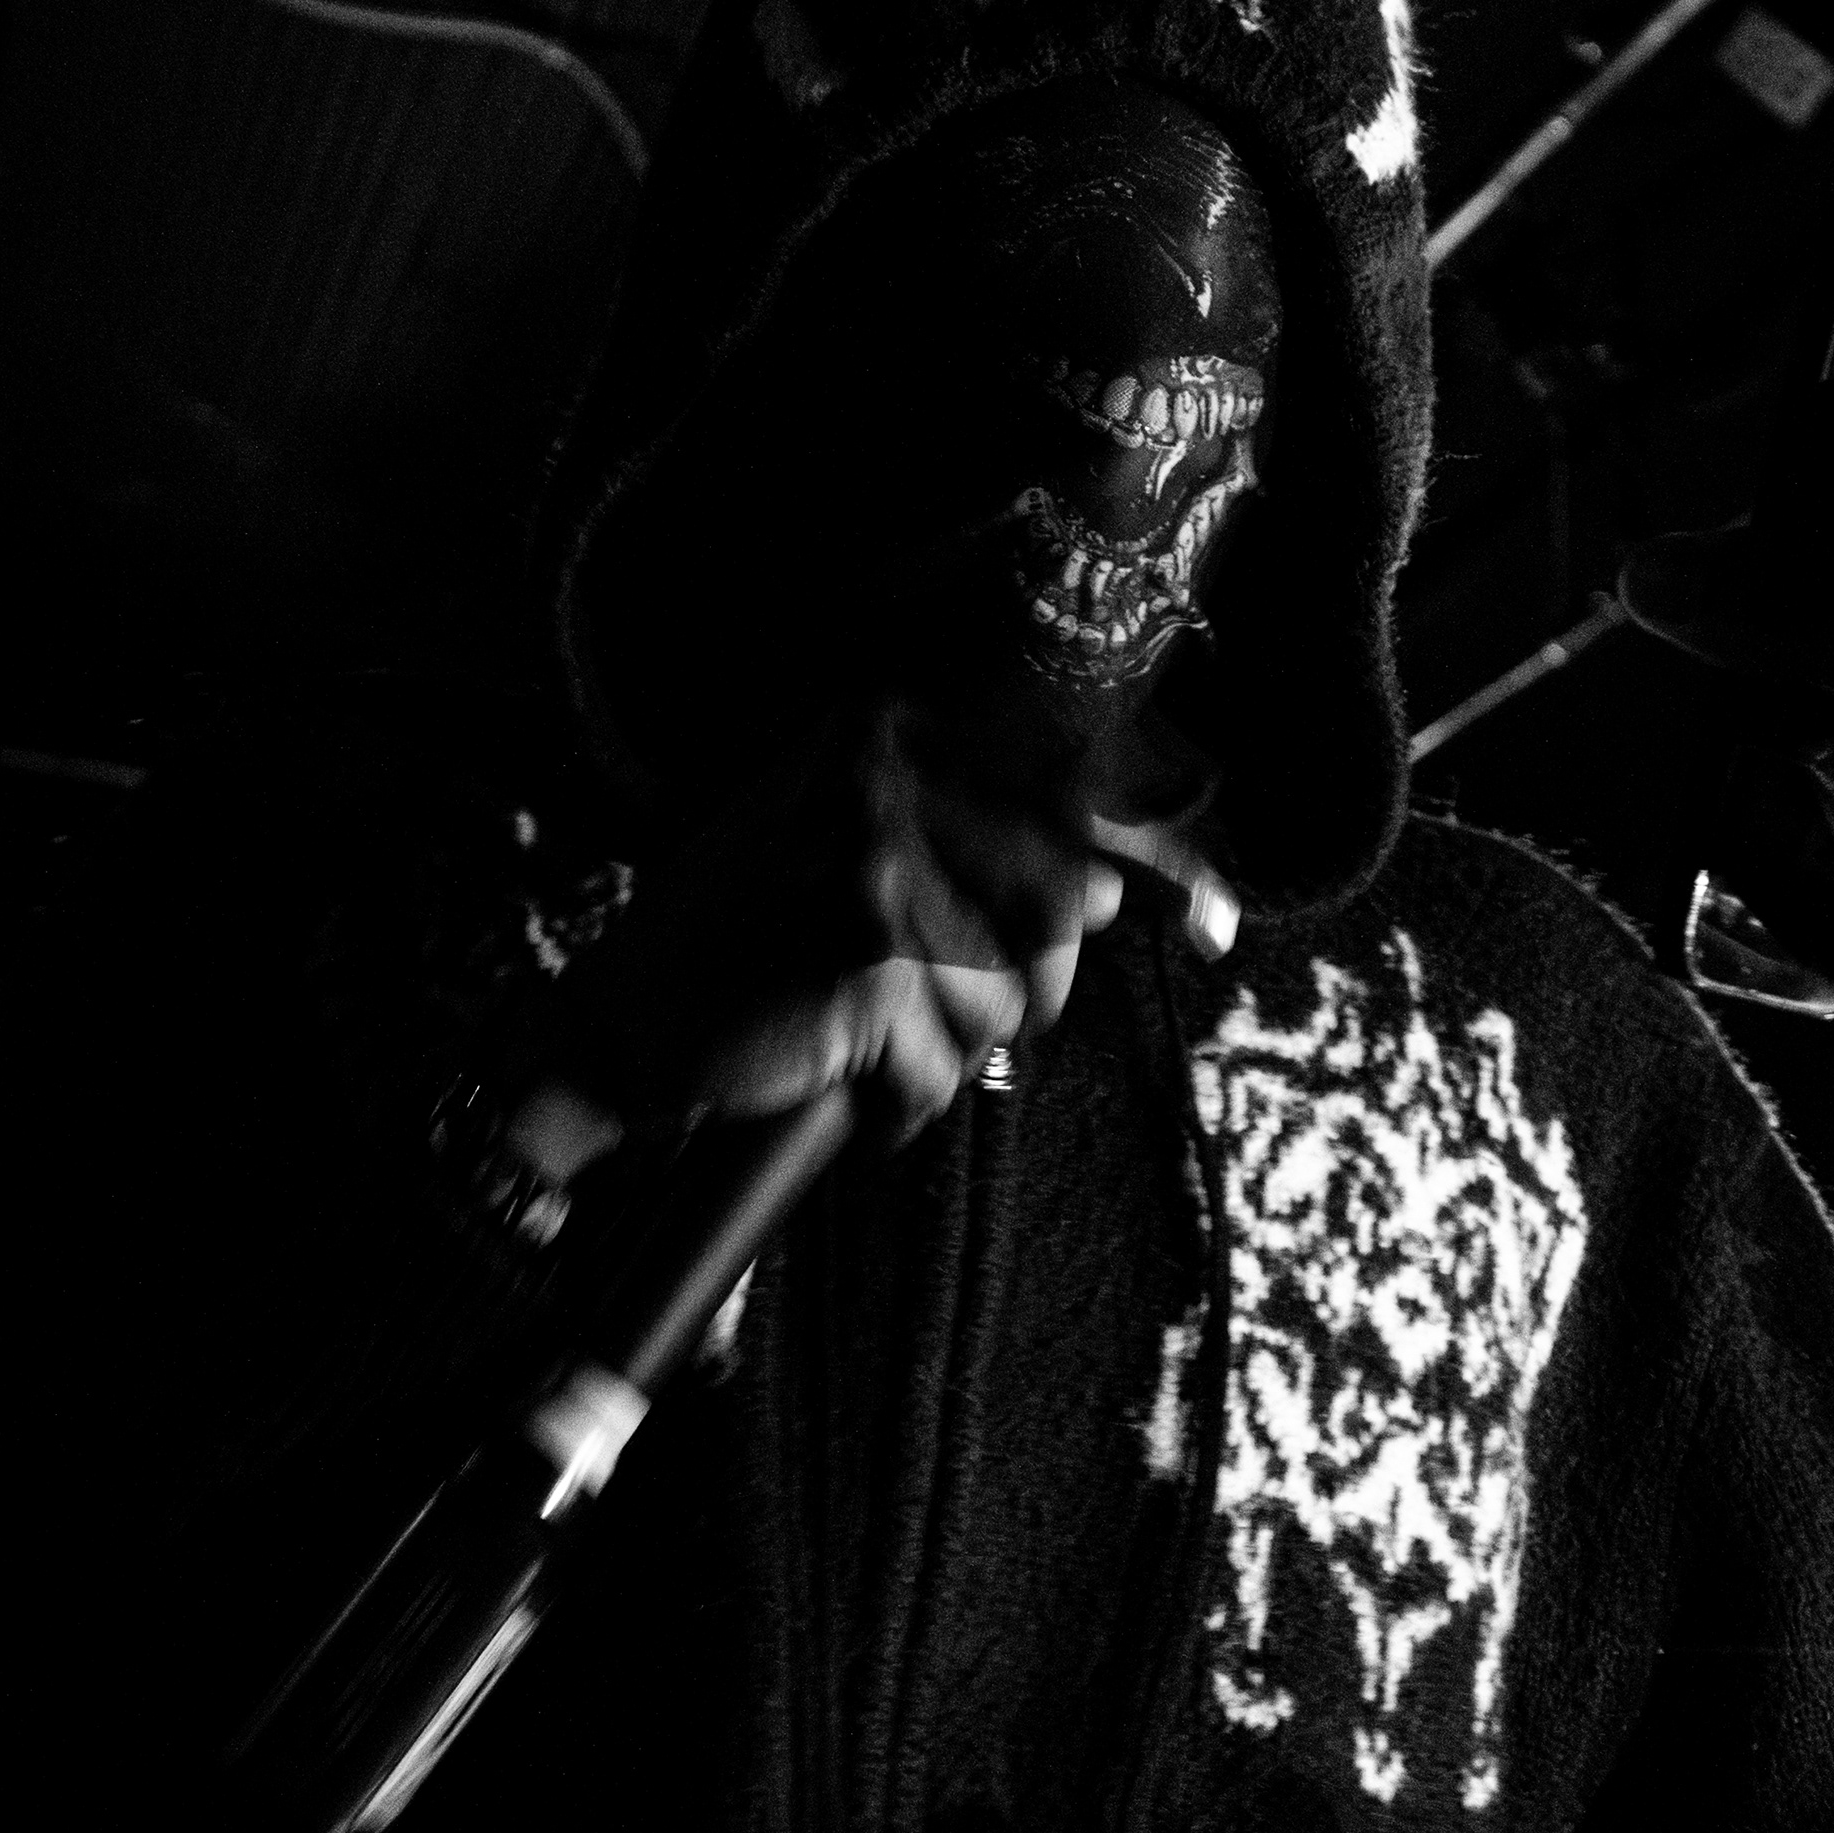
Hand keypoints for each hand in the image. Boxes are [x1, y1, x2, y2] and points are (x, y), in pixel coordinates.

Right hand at [506, 703, 1236, 1166]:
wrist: (612, 1032)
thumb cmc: (732, 947)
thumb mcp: (843, 850)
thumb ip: (968, 845)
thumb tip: (1126, 888)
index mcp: (883, 729)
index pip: (1066, 796)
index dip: (1162, 863)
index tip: (1222, 915)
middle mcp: (882, 774)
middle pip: (1059, 911)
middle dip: (1019, 990)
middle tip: (923, 1013)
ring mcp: (875, 863)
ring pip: (1007, 1001)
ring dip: (946, 1052)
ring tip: (858, 1043)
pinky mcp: (867, 960)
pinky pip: (947, 1068)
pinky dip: (900, 1103)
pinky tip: (835, 1085)